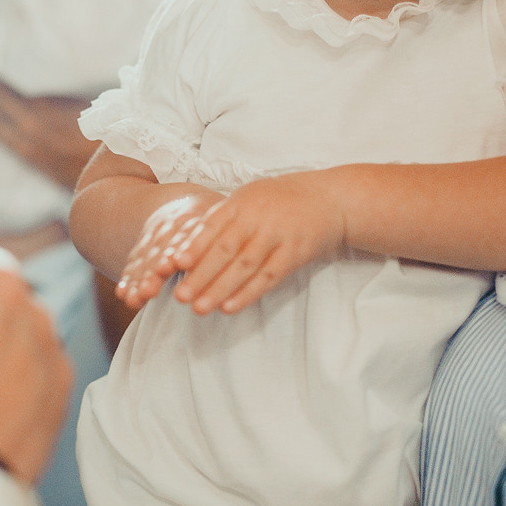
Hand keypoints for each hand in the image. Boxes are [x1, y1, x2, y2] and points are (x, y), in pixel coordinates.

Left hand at [0, 77, 98, 188]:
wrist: (120, 168)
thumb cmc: (108, 128)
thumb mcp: (79, 102)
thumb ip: (52, 98)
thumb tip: (35, 88)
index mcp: (36, 117)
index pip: (1, 96)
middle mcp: (28, 138)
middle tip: (3, 89)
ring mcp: (33, 156)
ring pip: (4, 137)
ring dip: (4, 122)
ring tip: (11, 109)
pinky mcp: (41, 169)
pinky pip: (16, 149)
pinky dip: (14, 136)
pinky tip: (24, 129)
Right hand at [117, 191, 224, 309]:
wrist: (186, 205)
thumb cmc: (221, 218)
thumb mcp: (228, 217)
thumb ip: (232, 234)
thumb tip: (257, 251)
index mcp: (191, 213)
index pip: (182, 232)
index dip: (177, 249)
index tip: (172, 266)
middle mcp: (168, 224)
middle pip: (159, 247)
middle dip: (153, 270)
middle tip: (148, 291)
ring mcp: (152, 237)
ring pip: (144, 258)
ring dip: (139, 279)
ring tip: (133, 299)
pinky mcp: (143, 249)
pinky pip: (135, 265)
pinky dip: (129, 281)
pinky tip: (124, 298)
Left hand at [170, 172, 346, 314]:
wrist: (330, 198)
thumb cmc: (280, 200)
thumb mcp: (249, 197)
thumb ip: (222, 219)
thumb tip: (187, 245)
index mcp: (242, 202)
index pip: (213, 226)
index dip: (194, 246)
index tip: (176, 264)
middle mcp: (259, 218)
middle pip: (225, 250)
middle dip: (201, 275)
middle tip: (180, 296)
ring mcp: (278, 236)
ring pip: (245, 267)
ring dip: (220, 289)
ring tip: (200, 308)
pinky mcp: (295, 254)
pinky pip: (269, 277)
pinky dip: (248, 293)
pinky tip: (230, 307)